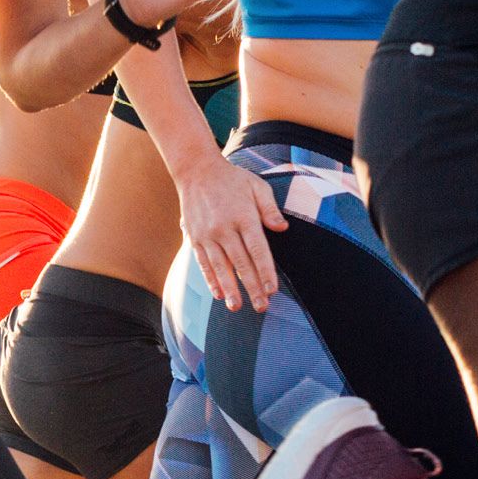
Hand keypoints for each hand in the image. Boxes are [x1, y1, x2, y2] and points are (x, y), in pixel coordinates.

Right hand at [175, 155, 284, 311]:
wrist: (196, 171)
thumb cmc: (232, 179)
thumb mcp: (257, 186)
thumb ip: (270, 209)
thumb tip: (282, 228)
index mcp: (244, 216)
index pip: (258, 249)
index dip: (266, 271)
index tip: (273, 289)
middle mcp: (225, 228)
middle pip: (241, 263)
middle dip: (252, 287)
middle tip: (261, 307)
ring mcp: (208, 235)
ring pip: (221, 267)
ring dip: (230, 289)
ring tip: (237, 307)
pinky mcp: (195, 238)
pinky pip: (204, 263)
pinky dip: (210, 279)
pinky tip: (218, 294)